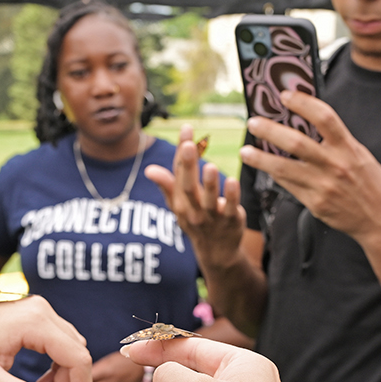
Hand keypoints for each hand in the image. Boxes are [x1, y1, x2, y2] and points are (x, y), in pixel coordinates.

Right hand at [144, 123, 246, 269]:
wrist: (216, 253)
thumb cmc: (197, 222)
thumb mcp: (179, 206)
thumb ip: (167, 185)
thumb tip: (148, 169)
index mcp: (180, 201)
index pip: (178, 172)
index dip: (181, 150)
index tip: (187, 128)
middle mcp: (193, 209)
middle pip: (188, 186)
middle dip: (187, 165)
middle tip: (188, 145)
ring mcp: (211, 216)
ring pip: (208, 199)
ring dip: (208, 183)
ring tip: (209, 165)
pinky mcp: (230, 221)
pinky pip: (229, 208)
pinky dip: (230, 196)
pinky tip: (232, 180)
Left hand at [238, 91, 380, 241]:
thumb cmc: (370, 183)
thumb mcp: (359, 155)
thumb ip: (336, 141)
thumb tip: (306, 123)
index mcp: (348, 148)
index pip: (324, 117)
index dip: (303, 103)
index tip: (285, 95)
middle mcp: (335, 165)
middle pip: (296, 142)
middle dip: (270, 130)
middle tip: (253, 122)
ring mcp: (324, 186)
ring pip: (284, 168)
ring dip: (261, 159)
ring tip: (245, 152)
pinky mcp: (315, 204)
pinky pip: (289, 186)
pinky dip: (275, 175)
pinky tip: (266, 169)